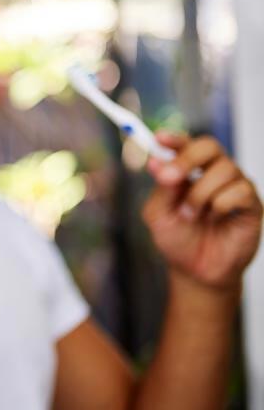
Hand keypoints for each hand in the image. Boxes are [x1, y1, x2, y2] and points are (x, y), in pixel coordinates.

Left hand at [143, 132, 261, 290]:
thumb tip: (157, 162)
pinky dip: (221, 205)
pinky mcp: (251, 204)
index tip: (159, 138)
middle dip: (187, 158)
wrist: (196, 271)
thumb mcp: (158, 214)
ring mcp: (234, 186)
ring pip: (224, 169)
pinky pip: (240, 191)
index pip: (185, 144)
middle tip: (170, 178)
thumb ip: (161, 188)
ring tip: (190, 215)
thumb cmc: (177, 240)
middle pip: (209, 146)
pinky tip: (216, 219)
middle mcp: (213, 173)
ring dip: (200, 194)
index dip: (174, 138)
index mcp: (188, 171)